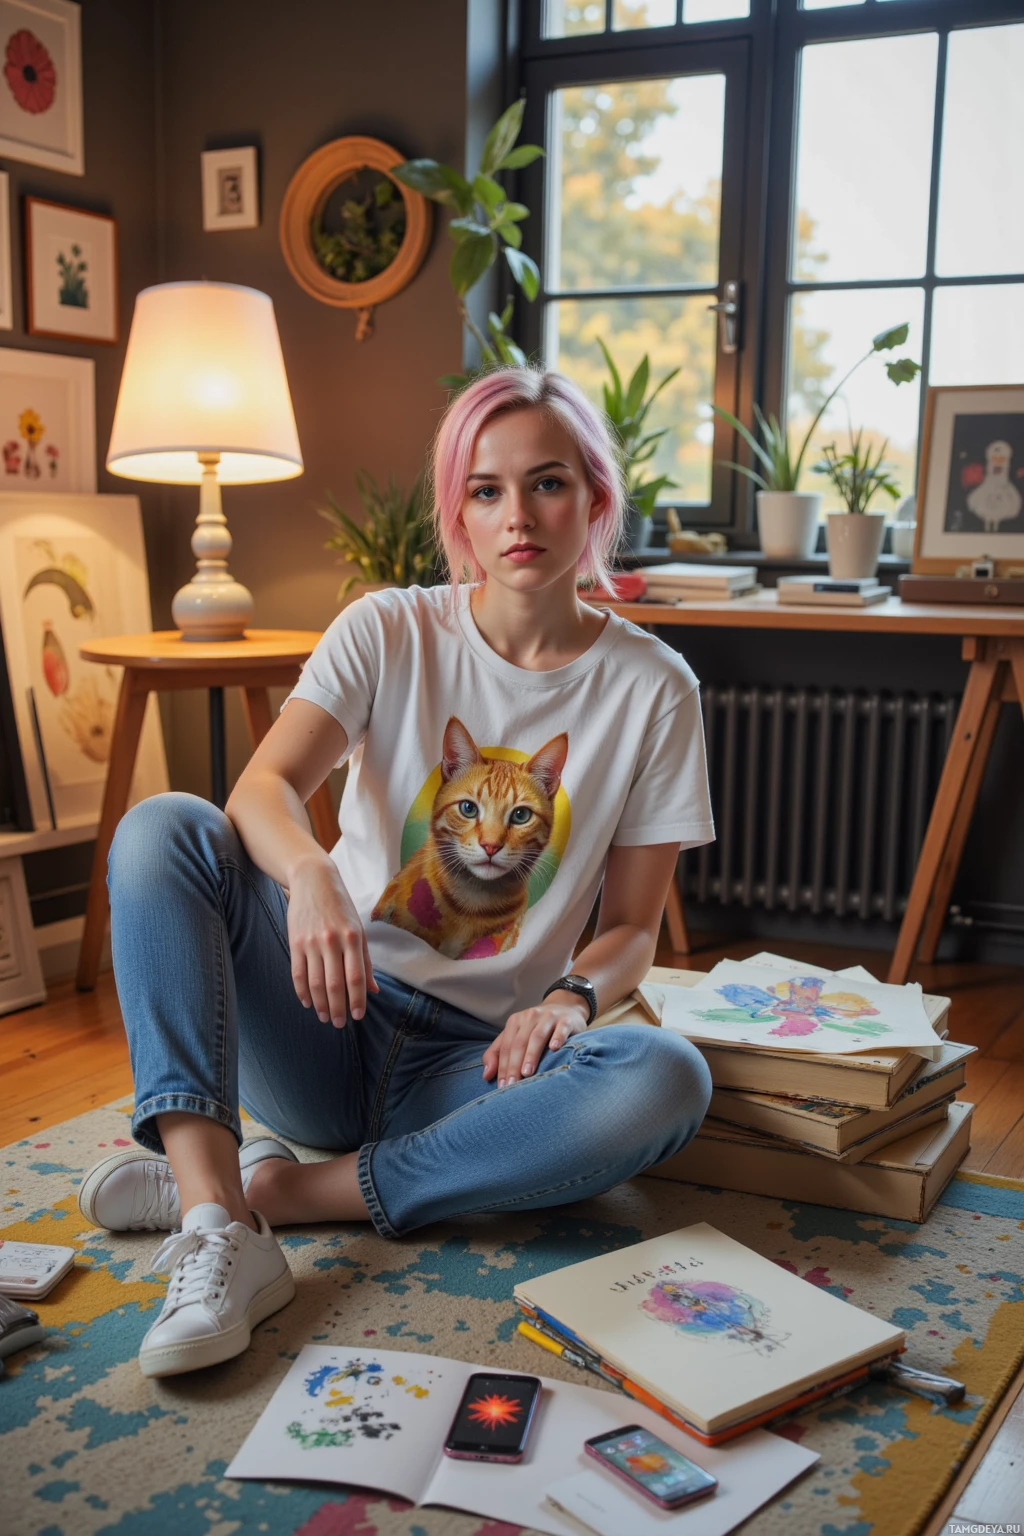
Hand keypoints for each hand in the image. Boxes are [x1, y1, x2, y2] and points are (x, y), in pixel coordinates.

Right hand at [286, 854, 378, 1027]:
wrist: (314, 880)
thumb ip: (365, 961)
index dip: (357, 999)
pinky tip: (308, 1003)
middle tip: (340, 1024)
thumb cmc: (341, 907)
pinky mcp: (295, 942)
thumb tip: (373, 990)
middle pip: (334, 984)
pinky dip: (302, 992)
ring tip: (326, 1017)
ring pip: (315, 982)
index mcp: (353, 938)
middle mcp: (332, 941)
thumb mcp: (359, 929)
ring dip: (320, 1004)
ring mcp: (311, 942)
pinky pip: (298, 973)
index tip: (358, 1016)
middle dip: (338, 1008)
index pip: (356, 977)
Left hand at [481, 995, 588, 1086]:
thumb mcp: (516, 1036)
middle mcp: (530, 1017)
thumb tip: (486, 1075)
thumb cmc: (537, 1028)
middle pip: (519, 1043)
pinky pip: (561, 1029)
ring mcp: (549, 1017)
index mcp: (515, 1022)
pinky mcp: (566, 1020)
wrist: (565, 1008)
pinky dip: (557, 1038)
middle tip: (512, 1085)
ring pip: (537, 1036)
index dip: (503, 1067)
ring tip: (527, 1073)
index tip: (502, 1087)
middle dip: (514, 1065)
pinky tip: (554, 1049)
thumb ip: (498, 1053)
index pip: (506, 1047)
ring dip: (531, 1055)